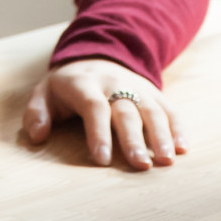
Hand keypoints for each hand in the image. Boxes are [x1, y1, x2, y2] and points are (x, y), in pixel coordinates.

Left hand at [24, 59, 185, 169]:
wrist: (98, 54)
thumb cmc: (68, 85)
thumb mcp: (45, 93)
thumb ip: (37, 113)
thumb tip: (38, 136)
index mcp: (85, 84)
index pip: (94, 108)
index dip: (98, 133)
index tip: (102, 160)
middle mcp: (114, 85)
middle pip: (126, 112)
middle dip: (134, 140)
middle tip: (140, 166)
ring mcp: (137, 87)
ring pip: (152, 111)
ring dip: (161, 136)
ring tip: (166, 160)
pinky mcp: (154, 93)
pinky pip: (169, 109)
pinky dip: (178, 128)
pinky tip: (183, 148)